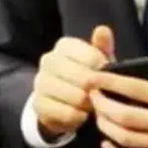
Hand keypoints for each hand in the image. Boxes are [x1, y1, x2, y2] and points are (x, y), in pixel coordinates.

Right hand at [32, 25, 115, 140]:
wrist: (62, 103)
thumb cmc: (86, 78)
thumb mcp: (97, 62)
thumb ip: (102, 47)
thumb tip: (103, 30)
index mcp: (64, 45)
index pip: (92, 58)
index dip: (106, 73)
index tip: (109, 79)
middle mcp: (48, 60)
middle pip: (84, 78)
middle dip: (97, 91)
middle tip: (101, 96)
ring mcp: (40, 82)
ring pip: (76, 97)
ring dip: (89, 105)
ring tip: (92, 105)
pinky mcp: (38, 104)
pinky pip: (68, 114)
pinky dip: (79, 118)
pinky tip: (81, 114)